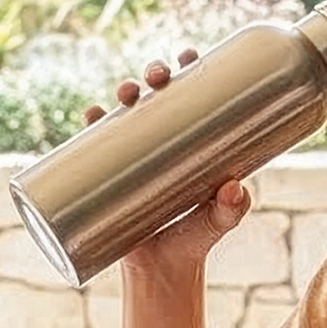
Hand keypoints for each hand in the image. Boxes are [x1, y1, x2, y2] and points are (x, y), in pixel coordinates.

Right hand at [80, 49, 249, 278]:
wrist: (161, 272)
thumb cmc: (195, 241)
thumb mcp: (217, 224)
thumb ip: (231, 210)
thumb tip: (234, 188)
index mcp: (193, 142)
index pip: (193, 95)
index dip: (191, 68)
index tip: (190, 56)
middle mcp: (163, 142)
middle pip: (158, 94)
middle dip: (155, 74)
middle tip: (157, 76)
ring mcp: (135, 156)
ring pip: (127, 111)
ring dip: (123, 92)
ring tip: (125, 93)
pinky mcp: (111, 175)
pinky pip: (97, 144)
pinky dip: (93, 126)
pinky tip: (92, 114)